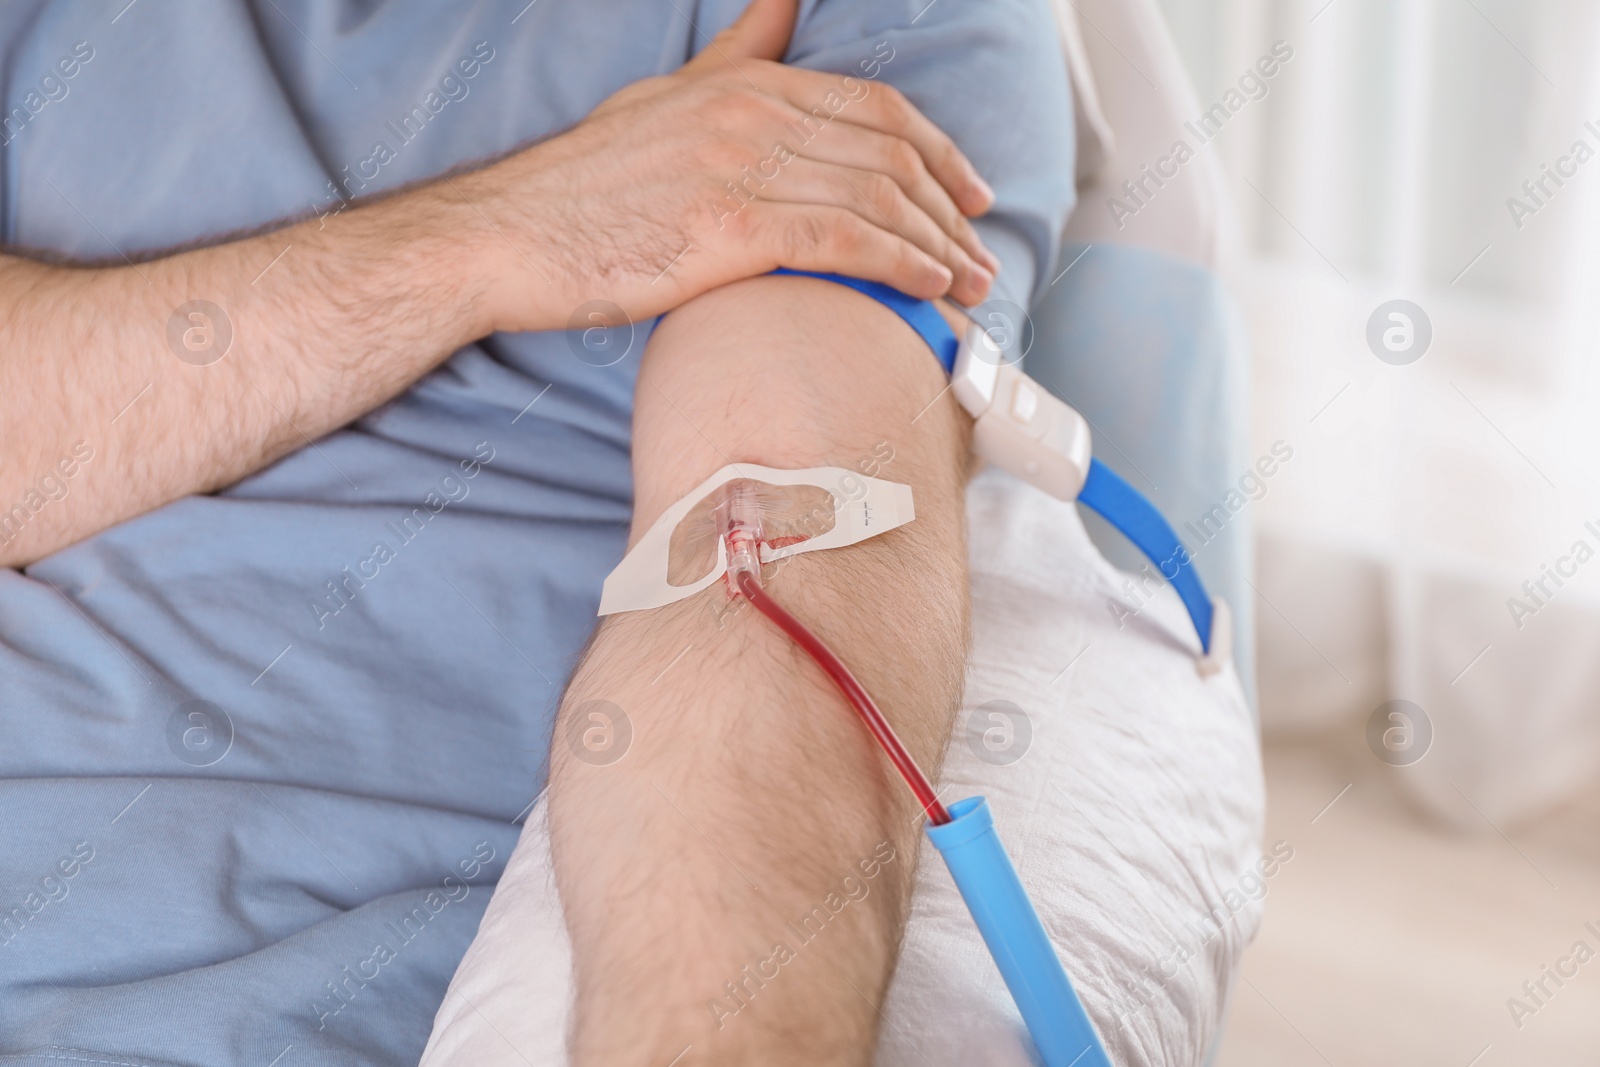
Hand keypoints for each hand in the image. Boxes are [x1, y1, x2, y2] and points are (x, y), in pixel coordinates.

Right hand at [459, 0, 1000, 333]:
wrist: (508, 238)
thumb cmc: (582, 185)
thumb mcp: (664, 98)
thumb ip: (738, 52)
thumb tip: (783, 1)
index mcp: (745, 84)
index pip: (873, 106)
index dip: (935, 149)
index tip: (966, 191)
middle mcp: (753, 113)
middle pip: (889, 151)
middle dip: (948, 204)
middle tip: (981, 249)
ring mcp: (743, 165)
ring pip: (877, 196)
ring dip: (937, 242)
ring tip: (968, 281)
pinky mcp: (731, 224)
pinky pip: (845, 238)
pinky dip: (900, 261)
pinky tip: (928, 285)